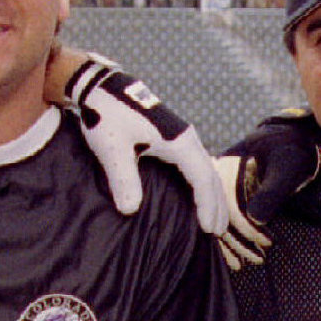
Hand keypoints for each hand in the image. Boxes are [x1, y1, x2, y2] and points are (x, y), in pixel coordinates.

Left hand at [65, 59, 227, 237]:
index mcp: (178, 142)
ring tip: (215, 219)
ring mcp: (182, 135)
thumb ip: (123, 179)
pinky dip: (202, 183)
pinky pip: (196, 164)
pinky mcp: (173, 136)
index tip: (209, 230)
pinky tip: (198, 195)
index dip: (207, 206)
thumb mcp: (112, 149)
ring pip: (206, 169)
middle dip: (217, 205)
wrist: (102, 86)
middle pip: (211, 176)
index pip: (202, 179)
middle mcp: (186, 138)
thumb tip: (130, 210)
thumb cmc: (107, 115)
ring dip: (212, 194)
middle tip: (218, 234)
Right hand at [214, 110, 320, 269]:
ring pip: (219, 220)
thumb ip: (271, 192)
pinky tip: (235, 255)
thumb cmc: (292, 151)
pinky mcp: (225, 194)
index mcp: (227, 168)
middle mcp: (218, 177)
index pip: (230, 205)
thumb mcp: (286, 170)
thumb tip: (254, 219)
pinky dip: (229, 237)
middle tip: (256, 261)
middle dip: (237, 243)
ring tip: (243, 265)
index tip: (266, 243)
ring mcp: (219, 186)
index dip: (247, 228)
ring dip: (231, 245)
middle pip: (220, 216)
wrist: (292, 140)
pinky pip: (222, 218)